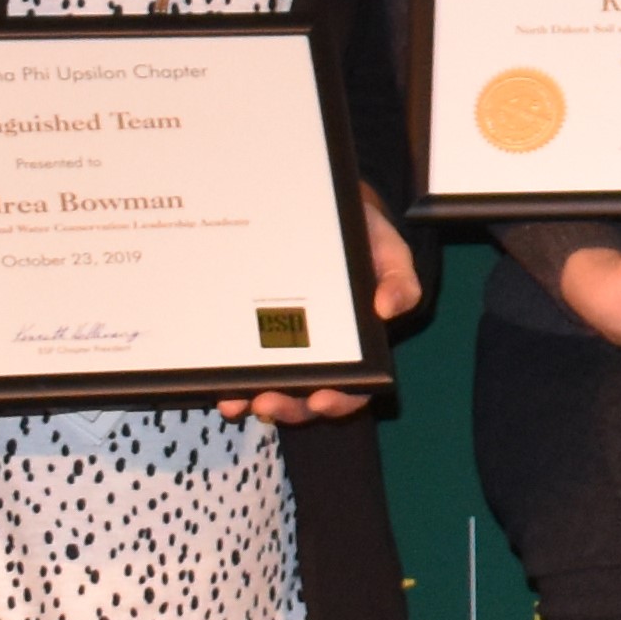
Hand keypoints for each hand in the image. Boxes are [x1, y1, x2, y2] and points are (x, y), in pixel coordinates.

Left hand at [231, 190, 426, 425]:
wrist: (325, 212)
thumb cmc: (363, 239)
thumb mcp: (390, 253)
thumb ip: (400, 279)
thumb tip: (388, 308)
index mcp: (358, 346)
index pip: (354, 386)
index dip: (340, 400)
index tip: (322, 399)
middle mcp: (321, 356)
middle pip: (307, 398)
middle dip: (288, 407)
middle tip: (267, 404)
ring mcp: (286, 349)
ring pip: (273, 389)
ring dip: (254, 400)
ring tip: (236, 402)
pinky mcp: (256, 335)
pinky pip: (246, 365)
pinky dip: (233, 382)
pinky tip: (220, 386)